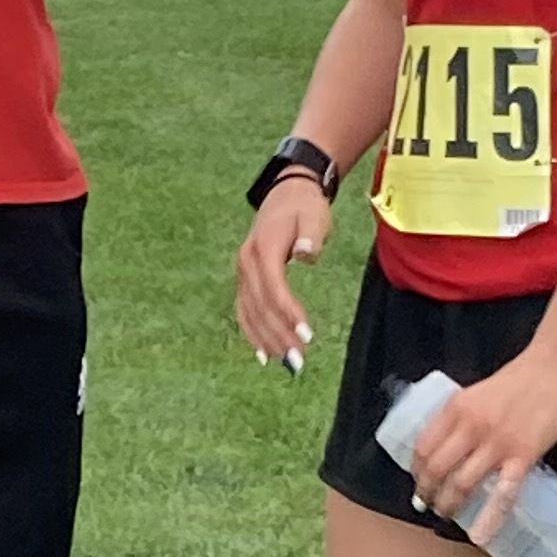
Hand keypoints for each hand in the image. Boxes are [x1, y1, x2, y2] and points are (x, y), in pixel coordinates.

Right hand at [234, 173, 332, 369]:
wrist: (286, 194)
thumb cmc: (304, 207)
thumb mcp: (313, 215)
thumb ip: (310, 235)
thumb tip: (306, 253)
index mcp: (263, 247)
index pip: (274, 287)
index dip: (289, 312)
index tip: (306, 334)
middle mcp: (246, 263)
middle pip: (260, 306)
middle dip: (279, 335)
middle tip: (299, 360)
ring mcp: (242, 273)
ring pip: (251, 313)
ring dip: (268, 340)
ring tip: (287, 362)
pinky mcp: (245, 280)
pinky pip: (245, 311)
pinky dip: (253, 333)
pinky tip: (264, 354)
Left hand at [401, 342, 556, 538]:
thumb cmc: (520, 378)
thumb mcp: (477, 392)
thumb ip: (459, 417)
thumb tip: (445, 446)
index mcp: (456, 408)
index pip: (423, 447)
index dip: (416, 470)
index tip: (418, 481)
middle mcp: (470, 426)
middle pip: (436, 469)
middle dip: (427, 492)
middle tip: (427, 505)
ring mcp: (497, 442)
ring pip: (461, 483)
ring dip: (449, 504)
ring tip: (446, 514)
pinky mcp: (523, 455)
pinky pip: (502, 493)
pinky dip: (489, 518)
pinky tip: (479, 535)